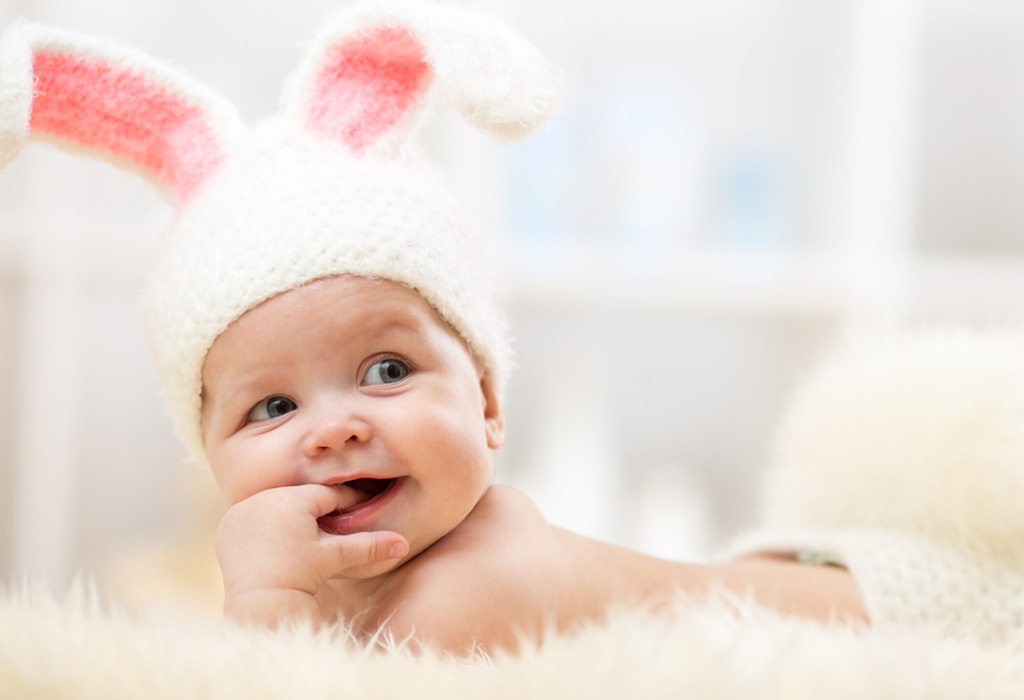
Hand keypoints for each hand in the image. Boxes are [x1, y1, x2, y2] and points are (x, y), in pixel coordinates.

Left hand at [215, 484, 408, 625]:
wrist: (261, 603)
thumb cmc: (301, 576)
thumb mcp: (336, 556)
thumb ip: (370, 545)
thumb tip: (404, 543)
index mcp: (293, 499)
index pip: (328, 495)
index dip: (346, 504)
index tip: (358, 512)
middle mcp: (263, 498)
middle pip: (301, 499)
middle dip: (317, 511)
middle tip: (332, 527)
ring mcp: (241, 511)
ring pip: (277, 505)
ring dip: (291, 516)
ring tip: (305, 536)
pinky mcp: (227, 525)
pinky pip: (254, 516)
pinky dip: (266, 524)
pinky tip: (278, 541)